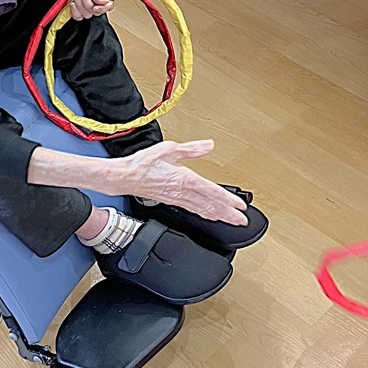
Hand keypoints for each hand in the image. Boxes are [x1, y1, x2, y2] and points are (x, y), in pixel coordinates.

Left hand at [38, 0, 112, 19]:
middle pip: (96, 11)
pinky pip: (77, 16)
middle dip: (88, 4)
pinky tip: (71, 2)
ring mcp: (82, 2)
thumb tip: (102, 1)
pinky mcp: (72, 5)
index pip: (108, 4)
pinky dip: (74, 11)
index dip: (105, 7)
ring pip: (86, 14)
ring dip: (80, 5)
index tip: (98, 6)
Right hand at [119, 141, 247, 224]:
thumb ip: (191, 149)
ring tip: (232, 221)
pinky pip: (194, 210)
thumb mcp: (169, 149)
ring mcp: (178, 199)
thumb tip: (208, 145)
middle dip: (228, 214)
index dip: (228, 200)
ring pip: (203, 210)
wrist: (125, 177)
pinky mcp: (172, 201)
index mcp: (184, 179)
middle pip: (210, 206)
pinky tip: (211, 216)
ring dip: (219, 216)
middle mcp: (183, 192)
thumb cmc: (143, 164)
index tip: (240, 206)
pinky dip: (206, 214)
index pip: (211, 191)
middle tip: (243, 221)